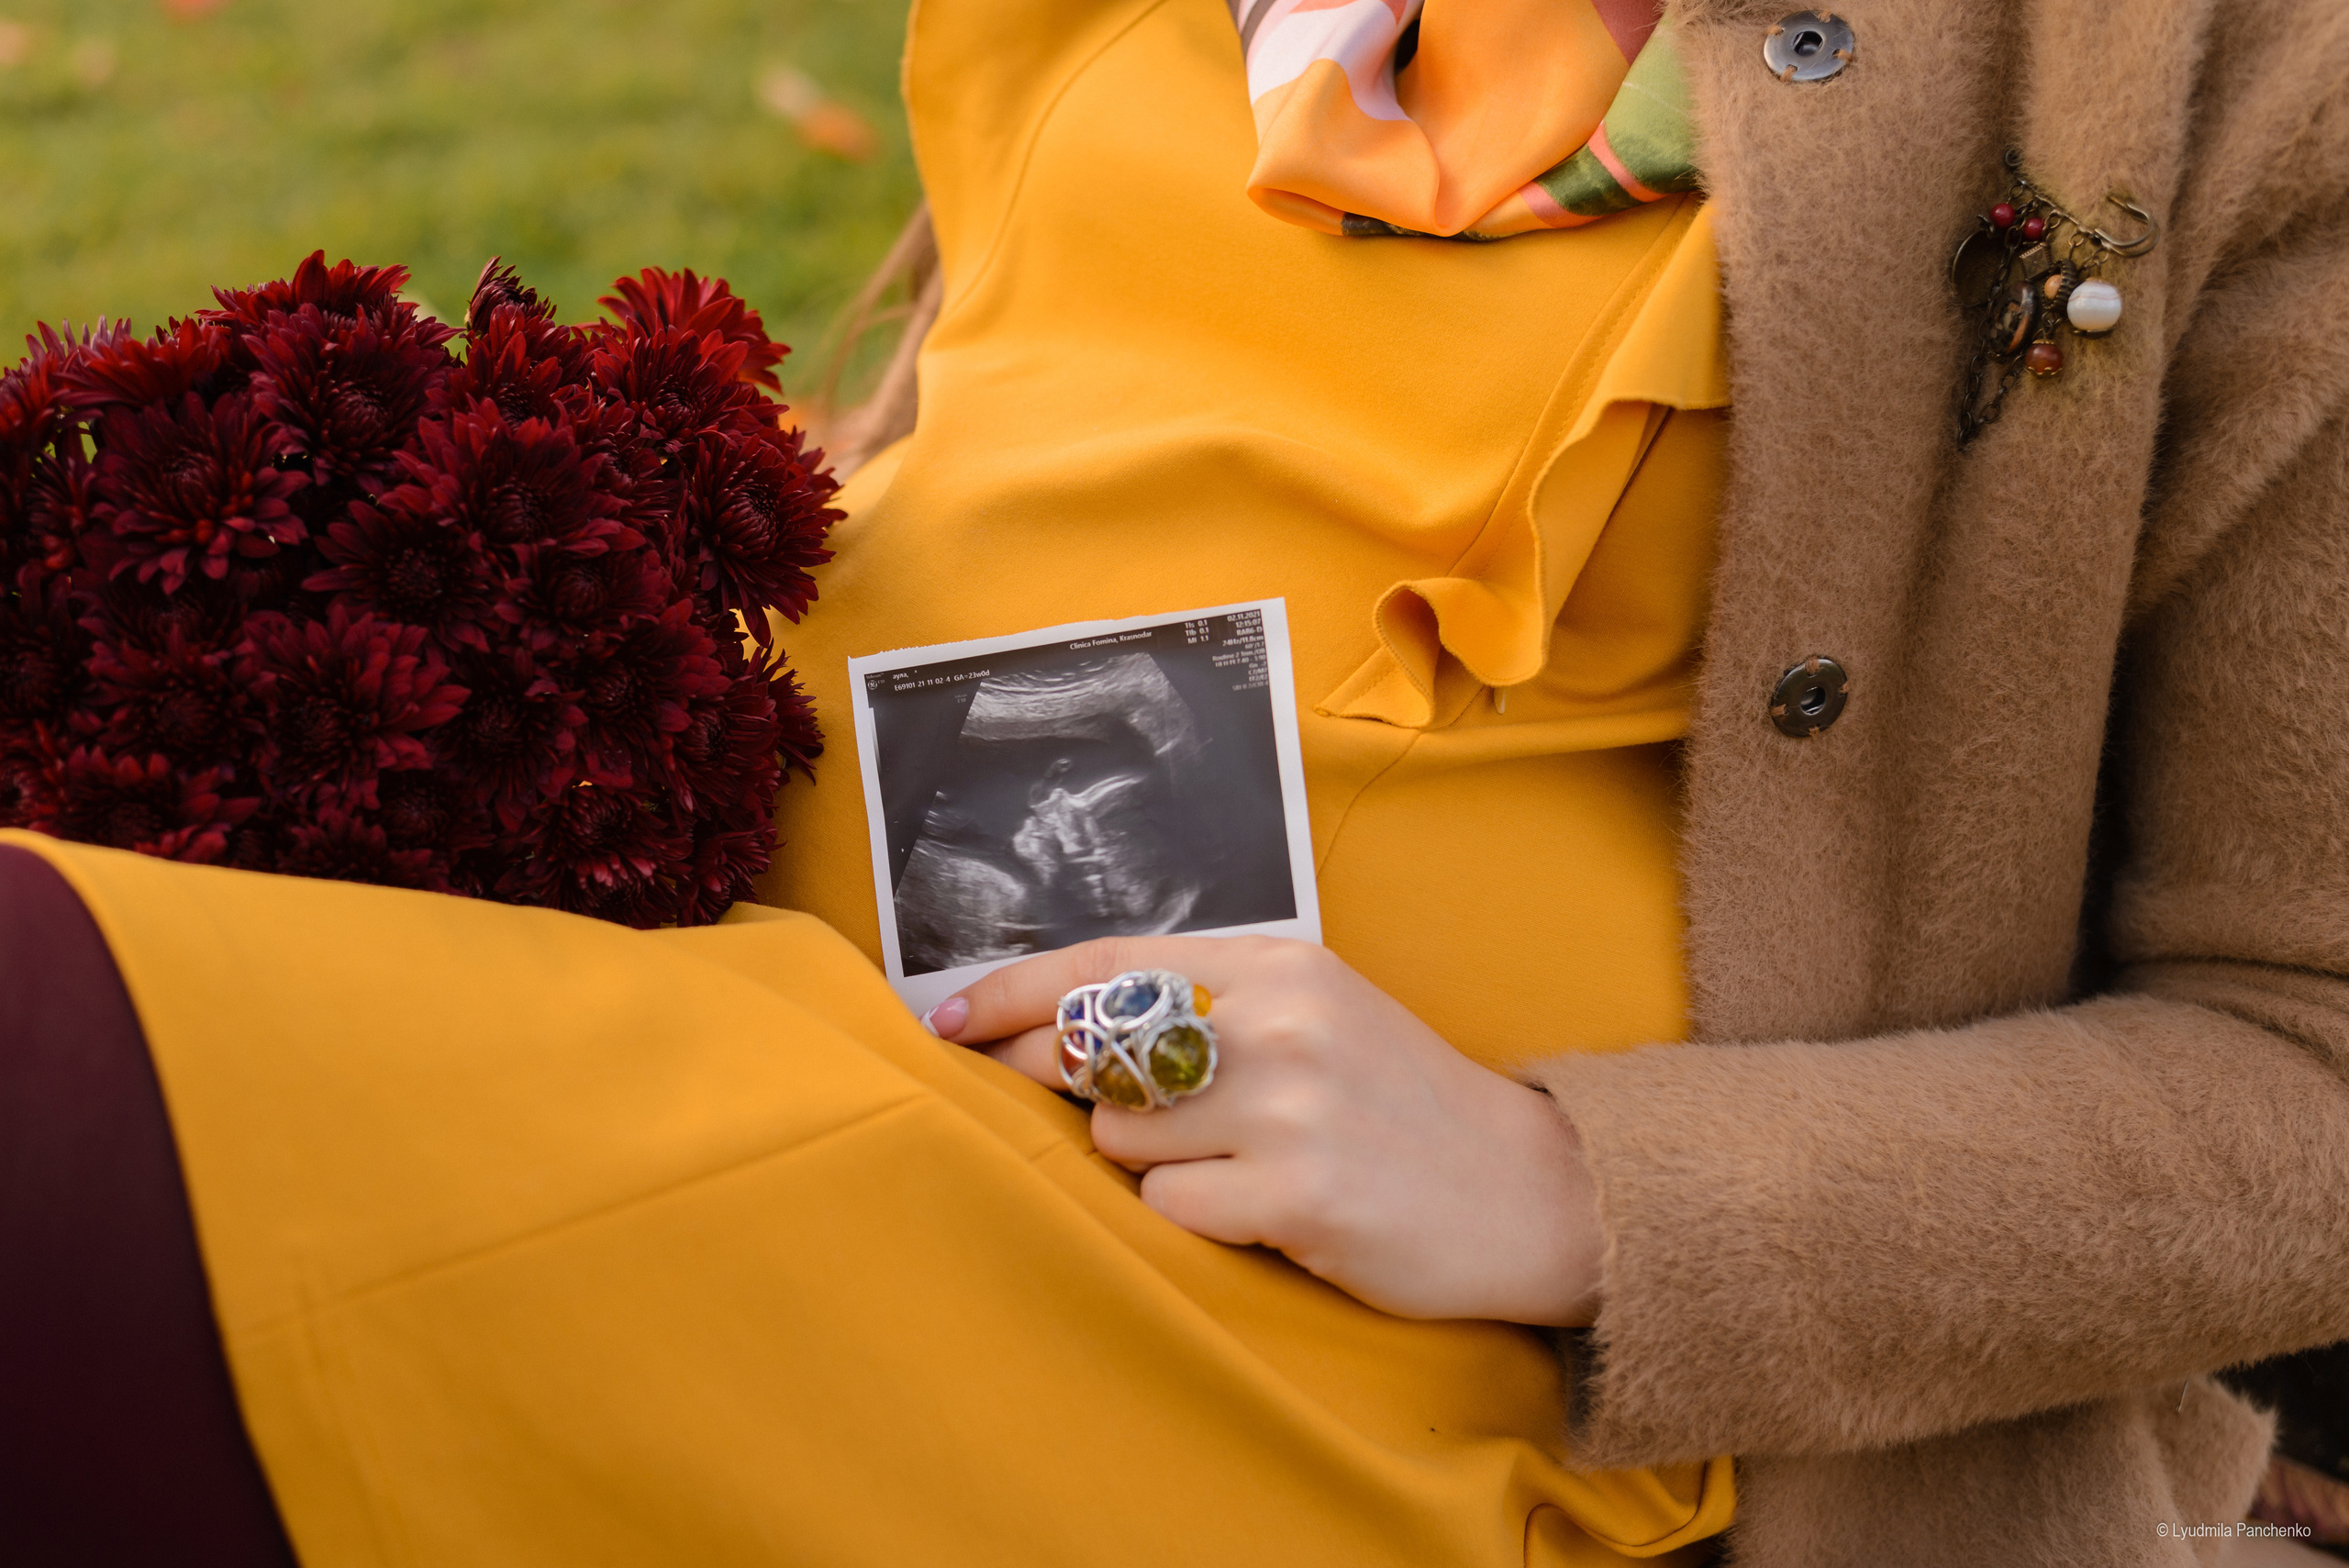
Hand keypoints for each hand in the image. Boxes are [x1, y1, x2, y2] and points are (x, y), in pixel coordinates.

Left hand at [923, 936, 1605, 1325]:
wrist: (1528, 1190)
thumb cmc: (1399, 1104)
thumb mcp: (1315, 1017)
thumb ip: (1206, 1011)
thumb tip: (1061, 1032)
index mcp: (1276, 965)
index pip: (1105, 964)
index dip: (1011, 994)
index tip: (944, 1021)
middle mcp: (1276, 1022)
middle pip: (1092, 1052)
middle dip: (1063, 1086)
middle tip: (1088, 1110)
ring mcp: (1286, 1109)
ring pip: (1121, 1138)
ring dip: (1151, 1163)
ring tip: (1236, 1167)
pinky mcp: (1296, 1195)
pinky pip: (1169, 1208)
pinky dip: (1194, 1217)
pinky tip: (1262, 1210)